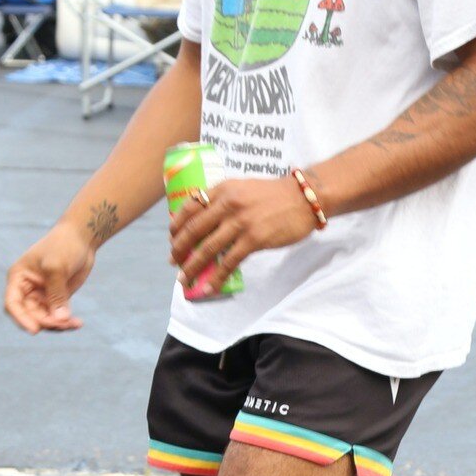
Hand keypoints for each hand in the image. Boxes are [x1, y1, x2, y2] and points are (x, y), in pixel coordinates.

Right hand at [4, 221, 94, 333]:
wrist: (82, 238)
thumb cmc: (64, 245)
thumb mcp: (56, 267)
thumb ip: (56, 293)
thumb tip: (60, 319)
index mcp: (18, 278)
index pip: (12, 303)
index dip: (21, 319)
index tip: (35, 330)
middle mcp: (27, 289)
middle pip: (30, 315)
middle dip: (46, 322)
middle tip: (64, 323)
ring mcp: (42, 294)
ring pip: (44, 318)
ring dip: (57, 324)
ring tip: (74, 324)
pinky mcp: (57, 297)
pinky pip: (57, 315)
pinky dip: (66, 321)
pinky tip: (77, 323)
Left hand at [169, 176, 316, 296]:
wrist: (304, 197)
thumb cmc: (274, 194)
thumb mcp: (243, 188)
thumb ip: (224, 200)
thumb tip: (203, 222)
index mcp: (223, 189)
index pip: (190, 206)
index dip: (176, 225)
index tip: (171, 237)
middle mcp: (228, 203)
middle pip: (193, 229)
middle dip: (179, 249)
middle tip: (173, 261)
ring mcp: (240, 222)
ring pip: (207, 248)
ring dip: (192, 267)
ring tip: (183, 279)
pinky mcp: (254, 239)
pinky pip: (228, 263)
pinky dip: (216, 278)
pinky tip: (209, 288)